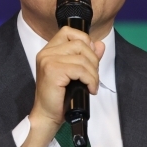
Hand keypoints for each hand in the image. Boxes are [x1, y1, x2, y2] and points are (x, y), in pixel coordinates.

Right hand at [22, 26, 104, 146]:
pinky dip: (90, 80)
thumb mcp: (75, 73)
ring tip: (92, 85)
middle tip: (93, 77)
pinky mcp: (53, 71)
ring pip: (83, 58)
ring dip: (93, 73)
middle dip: (93, 60)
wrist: (47, 115)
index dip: (85, 41)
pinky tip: (90, 89)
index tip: (90, 59)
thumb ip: (87, 57)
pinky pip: (80, 69)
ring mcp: (48, 60)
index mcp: (49, 50)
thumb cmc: (59, 97)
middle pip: (80, 44)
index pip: (69, 32)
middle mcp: (47, 52)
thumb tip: (100, 45)